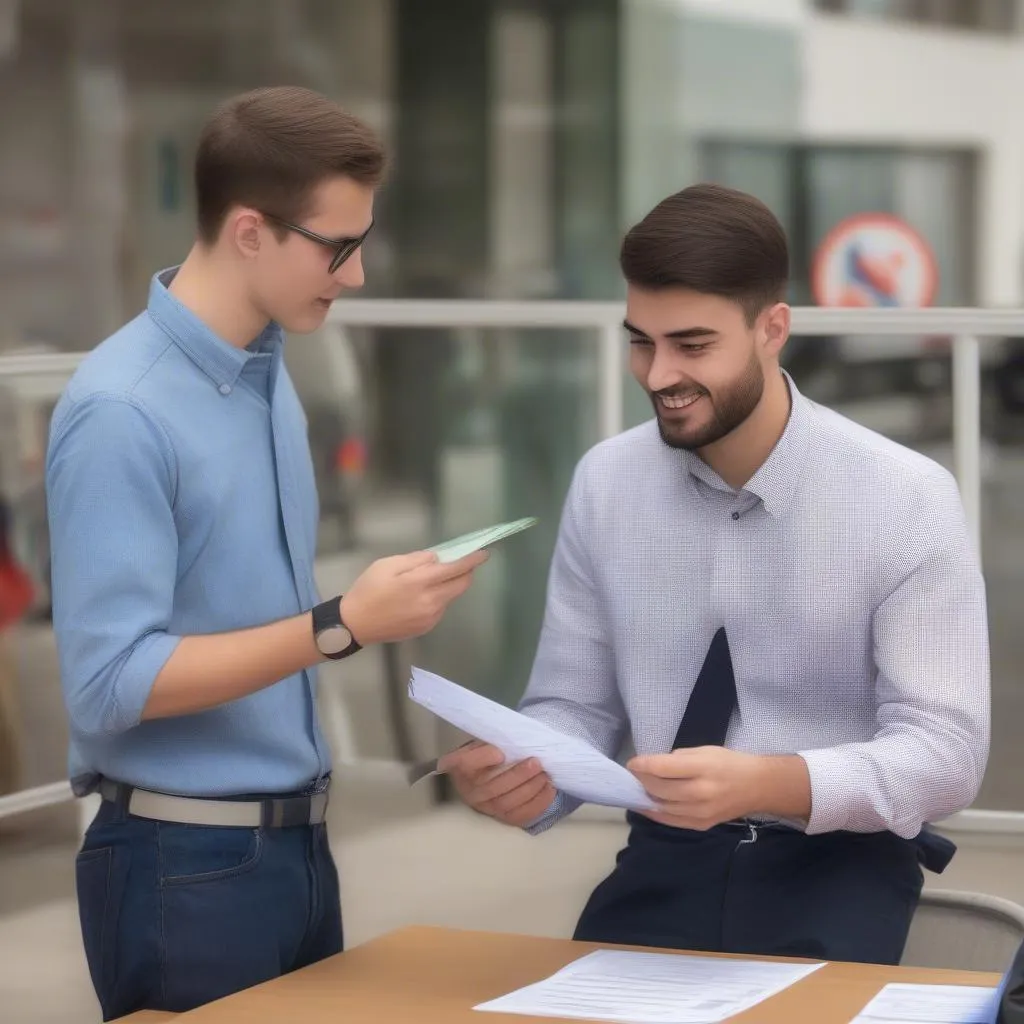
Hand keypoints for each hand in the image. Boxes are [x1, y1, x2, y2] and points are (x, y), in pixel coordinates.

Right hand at [340, 549, 487, 645]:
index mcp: (420, 583)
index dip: (472, 560)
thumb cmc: (368, 589)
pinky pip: (440, 608)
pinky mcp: (426, 628)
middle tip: (462, 563)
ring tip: (430, 580)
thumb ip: (415, 560)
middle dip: (467, 572)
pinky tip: (420, 597)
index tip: (484, 553)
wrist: (355, 624)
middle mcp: (431, 602)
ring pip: (450, 597)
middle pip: (461, 585)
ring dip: (449, 586)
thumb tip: (437, 558)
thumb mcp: (387, 565)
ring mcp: (430, 618)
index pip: (455, 569)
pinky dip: (438, 598)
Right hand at [438, 741, 556, 826]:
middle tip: (537, 763)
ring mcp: (486, 808)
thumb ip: (494, 740)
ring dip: (530, 789)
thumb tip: (515, 740)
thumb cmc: (486, 753)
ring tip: (544, 775)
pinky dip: (538, 804)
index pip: (466, 764)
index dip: (483, 759)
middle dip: (518, 776)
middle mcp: (470, 791)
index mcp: (461, 767)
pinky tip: (549, 789)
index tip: (500, 752)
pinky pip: (520, 816)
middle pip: (493, 787)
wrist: (484, 775)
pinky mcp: (502, 818)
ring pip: (507, 804)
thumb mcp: (484, 741)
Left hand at [628, 747, 769, 830]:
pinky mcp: (701, 825)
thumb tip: (655, 766)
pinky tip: (647, 805)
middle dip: (641, 780)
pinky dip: (656, 813)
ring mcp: (701, 812)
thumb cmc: (730, 763)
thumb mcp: (705, 750)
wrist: (758, 787)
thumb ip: (679, 758)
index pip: (663, 768)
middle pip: (659, 789)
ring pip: (662, 807)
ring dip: (646, 797)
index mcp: (702, 768)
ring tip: (637, 788)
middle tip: (633, 774)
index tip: (632, 763)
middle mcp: (701, 792)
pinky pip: (671, 821)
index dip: (642, 765)